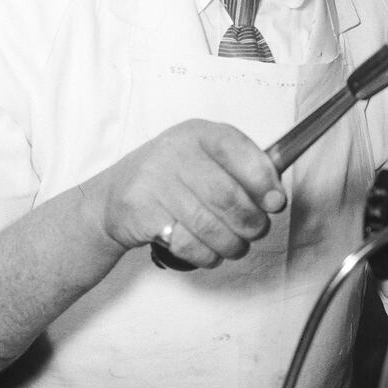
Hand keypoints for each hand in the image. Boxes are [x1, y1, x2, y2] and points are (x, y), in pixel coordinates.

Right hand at [82, 120, 285, 268]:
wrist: (112, 198)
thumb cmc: (170, 180)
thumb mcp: (203, 160)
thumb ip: (240, 171)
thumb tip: (275, 197)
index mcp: (197, 133)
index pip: (238, 150)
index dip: (263, 180)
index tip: (275, 202)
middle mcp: (175, 151)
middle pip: (227, 194)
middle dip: (250, 221)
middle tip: (256, 231)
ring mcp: (155, 181)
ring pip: (209, 224)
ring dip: (231, 243)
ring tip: (235, 247)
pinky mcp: (142, 211)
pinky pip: (186, 242)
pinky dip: (205, 254)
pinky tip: (209, 252)